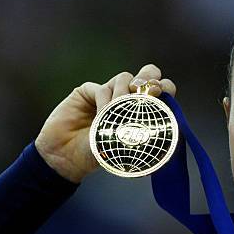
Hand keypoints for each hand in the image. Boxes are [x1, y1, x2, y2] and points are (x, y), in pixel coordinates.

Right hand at [34, 64, 176, 182]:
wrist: (68, 159)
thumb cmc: (103, 155)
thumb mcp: (130, 145)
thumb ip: (145, 128)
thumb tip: (165, 117)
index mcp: (142, 111)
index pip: (161, 91)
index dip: (165, 88)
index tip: (162, 95)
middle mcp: (127, 99)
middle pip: (147, 74)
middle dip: (149, 77)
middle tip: (150, 90)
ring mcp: (108, 94)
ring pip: (124, 78)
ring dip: (124, 94)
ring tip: (117, 112)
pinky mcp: (87, 92)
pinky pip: (101, 88)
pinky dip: (103, 99)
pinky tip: (100, 114)